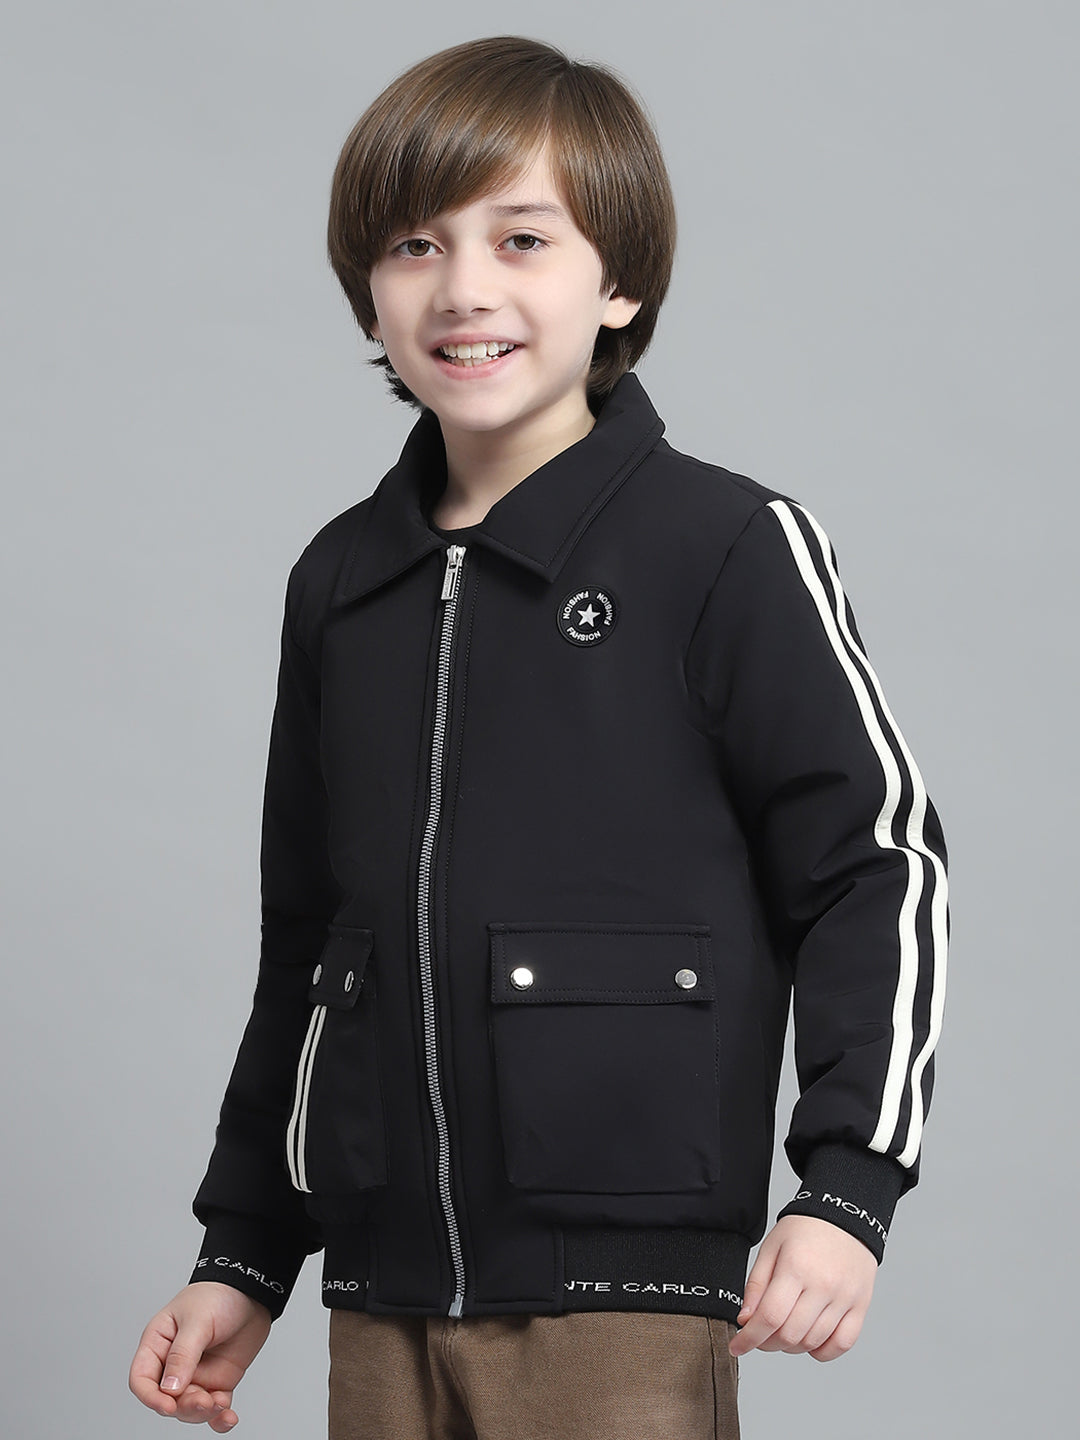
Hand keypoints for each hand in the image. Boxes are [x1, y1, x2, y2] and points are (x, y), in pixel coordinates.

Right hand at [128, 1282, 271, 1428]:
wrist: (252, 1291)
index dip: (150, 1397)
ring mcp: (196, 1374)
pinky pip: (214, 1408)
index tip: (168, 1405)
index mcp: (158, 1344)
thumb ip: (183, 1354)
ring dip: (202, 1412)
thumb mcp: (198, 1321)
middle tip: (205, 1401)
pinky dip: (219, 1418)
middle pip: (167, 1400)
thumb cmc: (218, 1295)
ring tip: (220, 1404)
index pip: (142, 1379)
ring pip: (189, 1407)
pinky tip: (228, 1418)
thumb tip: (169, 1389)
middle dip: (184, 1406)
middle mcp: (174, 1363)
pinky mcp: (218, 1381)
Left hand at [728, 1214, 876, 1362]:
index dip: (749, 1338)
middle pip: (790, 1335)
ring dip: (791, 1347)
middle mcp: (823, 1286)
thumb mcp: (771, 1248)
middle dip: (767, 1343)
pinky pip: (841, 1344)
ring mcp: (844, 1298)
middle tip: (760, 1335)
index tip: (737, 1346)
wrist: (844, 1215)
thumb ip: (756, 1285)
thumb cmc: (805, 1229)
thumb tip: (746, 1320)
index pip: (770, 1317)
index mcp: (796, 1268)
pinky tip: (809, 1339)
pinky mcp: (860, 1306)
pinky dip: (822, 1351)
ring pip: (813, 1343)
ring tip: (783, 1332)